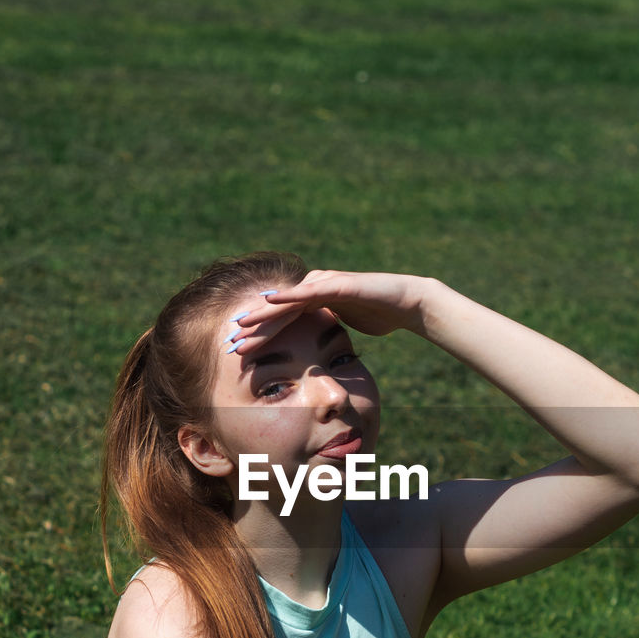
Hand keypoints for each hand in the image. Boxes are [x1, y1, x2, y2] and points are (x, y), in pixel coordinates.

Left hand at [227, 270, 430, 350]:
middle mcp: (315, 288)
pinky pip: (310, 290)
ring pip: (288, 299)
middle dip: (253, 325)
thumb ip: (325, 332)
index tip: (238, 350)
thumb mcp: (344, 328)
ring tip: (241, 324)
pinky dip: (290, 294)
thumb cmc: (379, 316)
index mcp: (314, 301)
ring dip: (263, 311)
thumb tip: (314, 354)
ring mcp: (326, 283)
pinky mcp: (339, 284)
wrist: (408, 303)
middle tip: (230, 341)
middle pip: (277, 308)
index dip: (259, 333)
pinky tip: (271, 300)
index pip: (280, 319)